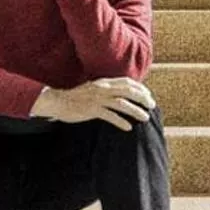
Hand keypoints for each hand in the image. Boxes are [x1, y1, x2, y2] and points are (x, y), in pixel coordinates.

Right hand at [30, 77, 156, 131]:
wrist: (57, 101)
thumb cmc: (76, 97)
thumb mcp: (93, 88)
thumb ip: (106, 89)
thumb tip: (120, 94)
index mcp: (104, 82)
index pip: (127, 82)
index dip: (140, 88)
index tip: (148, 96)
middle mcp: (103, 88)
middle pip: (128, 91)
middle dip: (142, 98)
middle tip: (152, 106)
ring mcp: (97, 99)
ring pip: (121, 103)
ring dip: (135, 110)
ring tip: (144, 117)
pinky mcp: (91, 110)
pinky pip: (109, 116)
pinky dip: (120, 121)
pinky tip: (128, 127)